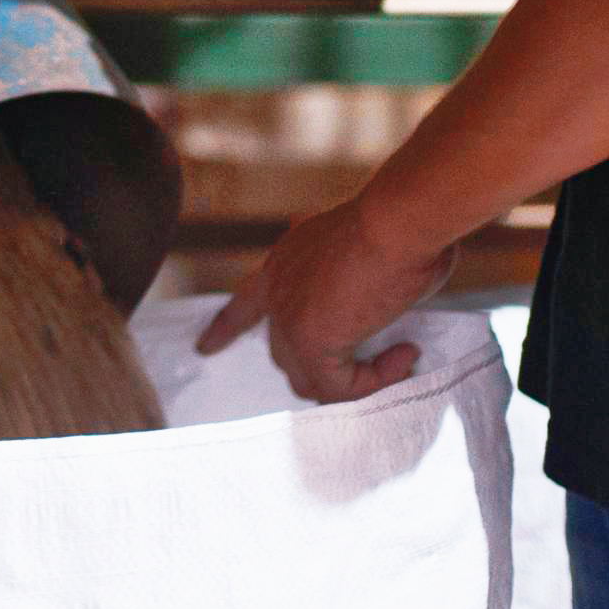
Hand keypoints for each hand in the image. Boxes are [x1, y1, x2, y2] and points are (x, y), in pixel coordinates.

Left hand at [195, 192, 457, 404]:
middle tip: (375, 363)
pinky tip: (403, 354)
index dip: (227, 327)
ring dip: (358, 379)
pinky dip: (374, 380)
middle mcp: (278, 289)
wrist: (398, 218)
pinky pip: (340, 389)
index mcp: (286, 260)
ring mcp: (289, 318)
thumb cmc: (399, 225)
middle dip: (323, 369)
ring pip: (312, 379)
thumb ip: (358, 282)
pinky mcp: (310, 343)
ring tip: (400, 356)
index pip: (245, 302)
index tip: (204, 346)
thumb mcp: (365, 249)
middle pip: (284, 353)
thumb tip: (379, 304)